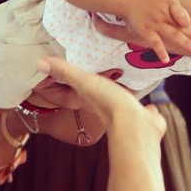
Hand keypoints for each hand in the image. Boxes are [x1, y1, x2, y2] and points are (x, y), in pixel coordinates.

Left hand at [37, 56, 165, 138]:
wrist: (136, 128)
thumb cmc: (108, 104)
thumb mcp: (84, 82)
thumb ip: (65, 71)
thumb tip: (39, 62)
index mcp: (94, 97)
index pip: (85, 86)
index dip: (84, 77)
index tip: (86, 66)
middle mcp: (110, 107)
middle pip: (107, 94)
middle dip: (110, 86)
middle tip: (112, 74)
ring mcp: (129, 115)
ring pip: (128, 104)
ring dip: (130, 97)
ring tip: (133, 86)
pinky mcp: (145, 119)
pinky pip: (146, 112)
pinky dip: (148, 109)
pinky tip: (151, 104)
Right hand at [121, 0, 190, 63]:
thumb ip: (176, 7)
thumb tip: (187, 22)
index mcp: (169, 3)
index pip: (182, 13)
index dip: (188, 21)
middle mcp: (163, 13)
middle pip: (180, 24)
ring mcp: (155, 23)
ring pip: (172, 33)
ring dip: (184, 41)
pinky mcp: (146, 31)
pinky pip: (155, 43)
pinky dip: (160, 51)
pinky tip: (166, 60)